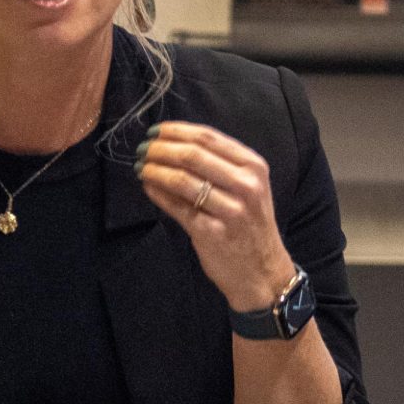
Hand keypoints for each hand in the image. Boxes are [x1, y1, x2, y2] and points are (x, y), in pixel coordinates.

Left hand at [135, 122, 294, 311]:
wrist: (263, 273)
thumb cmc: (250, 225)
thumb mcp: (247, 187)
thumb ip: (218, 164)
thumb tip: (171, 142)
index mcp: (254, 166)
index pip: (208, 137)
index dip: (175, 130)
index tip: (155, 130)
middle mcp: (246, 185)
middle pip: (192, 155)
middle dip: (160, 148)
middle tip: (142, 149)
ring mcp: (231, 210)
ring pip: (181, 179)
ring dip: (154, 170)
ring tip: (140, 167)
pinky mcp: (212, 232)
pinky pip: (176, 206)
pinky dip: (157, 193)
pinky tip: (148, 186)